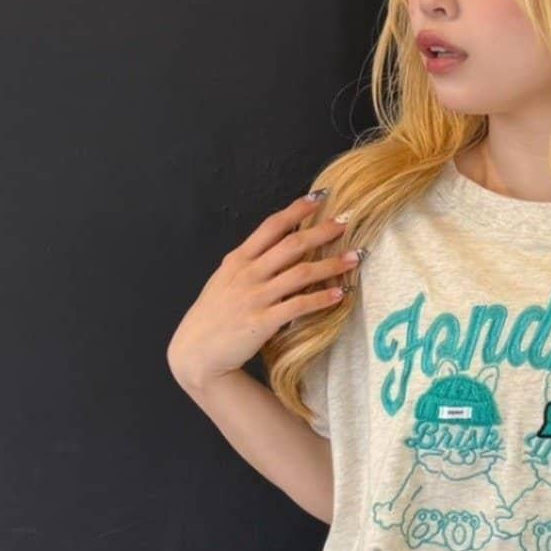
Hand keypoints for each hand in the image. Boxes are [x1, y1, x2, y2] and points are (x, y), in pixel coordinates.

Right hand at [166, 192, 362, 389]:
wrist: (195, 351)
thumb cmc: (212, 317)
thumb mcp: (224, 281)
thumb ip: (247, 265)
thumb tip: (272, 251)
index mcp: (238, 260)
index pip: (271, 226)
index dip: (296, 210)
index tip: (319, 198)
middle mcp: (248, 273)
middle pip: (292, 245)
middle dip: (322, 232)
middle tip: (347, 222)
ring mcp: (255, 297)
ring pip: (301, 273)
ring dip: (331, 264)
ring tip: (355, 257)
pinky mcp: (263, 321)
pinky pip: (298, 306)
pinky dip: (321, 299)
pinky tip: (340, 294)